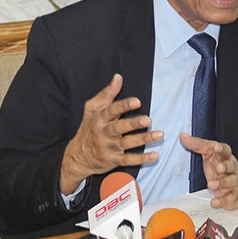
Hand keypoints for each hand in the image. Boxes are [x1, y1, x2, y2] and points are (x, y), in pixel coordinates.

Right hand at [60, 74, 161, 194]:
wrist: (79, 156)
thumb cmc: (89, 128)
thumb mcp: (92, 109)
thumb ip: (107, 93)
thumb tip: (118, 77)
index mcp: (100, 119)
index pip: (111, 111)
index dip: (124, 106)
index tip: (137, 101)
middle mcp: (104, 133)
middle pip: (119, 128)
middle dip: (134, 124)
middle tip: (148, 120)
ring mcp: (109, 147)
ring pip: (127, 143)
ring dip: (143, 139)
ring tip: (158, 135)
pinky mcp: (114, 160)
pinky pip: (129, 160)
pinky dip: (142, 159)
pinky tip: (154, 155)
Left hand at [180, 133, 237, 208]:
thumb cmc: (219, 166)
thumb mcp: (208, 154)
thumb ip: (196, 145)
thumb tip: (182, 136)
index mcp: (225, 156)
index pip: (225, 150)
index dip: (221, 149)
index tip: (216, 147)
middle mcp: (232, 168)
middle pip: (231, 166)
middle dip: (225, 167)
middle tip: (218, 168)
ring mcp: (234, 182)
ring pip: (231, 181)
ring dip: (222, 183)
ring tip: (212, 185)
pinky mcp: (233, 195)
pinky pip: (230, 198)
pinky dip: (222, 200)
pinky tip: (215, 202)